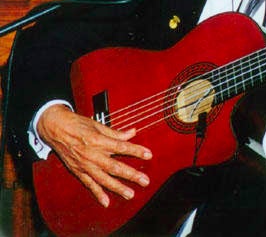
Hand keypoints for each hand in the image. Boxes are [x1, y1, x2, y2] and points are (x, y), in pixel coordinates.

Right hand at [37, 104, 152, 207]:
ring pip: (103, 179)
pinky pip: (89, 184)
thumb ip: (116, 133)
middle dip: (131, 174)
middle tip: (144, 180)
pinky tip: (106, 202)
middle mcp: (91, 155)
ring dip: (118, 188)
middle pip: (114, 167)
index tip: (149, 155)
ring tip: (130, 194)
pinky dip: (97, 193)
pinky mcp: (78, 171)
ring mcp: (84, 165)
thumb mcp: (98, 125)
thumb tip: (133, 132)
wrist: (56, 128)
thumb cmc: (78, 124)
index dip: (136, 151)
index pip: (121, 147)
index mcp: (98, 140)